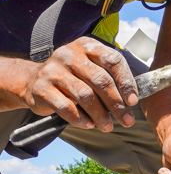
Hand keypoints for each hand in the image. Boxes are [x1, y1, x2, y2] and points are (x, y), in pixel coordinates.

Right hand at [23, 37, 137, 130]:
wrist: (35, 81)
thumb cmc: (74, 78)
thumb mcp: (92, 69)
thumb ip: (111, 79)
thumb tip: (132, 101)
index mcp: (87, 46)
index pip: (113, 60)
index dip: (126, 82)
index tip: (133, 101)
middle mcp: (69, 54)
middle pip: (100, 80)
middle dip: (117, 104)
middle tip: (127, 120)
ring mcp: (53, 70)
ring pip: (85, 95)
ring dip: (101, 115)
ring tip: (108, 127)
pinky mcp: (42, 88)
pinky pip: (66, 107)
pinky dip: (81, 119)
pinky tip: (89, 124)